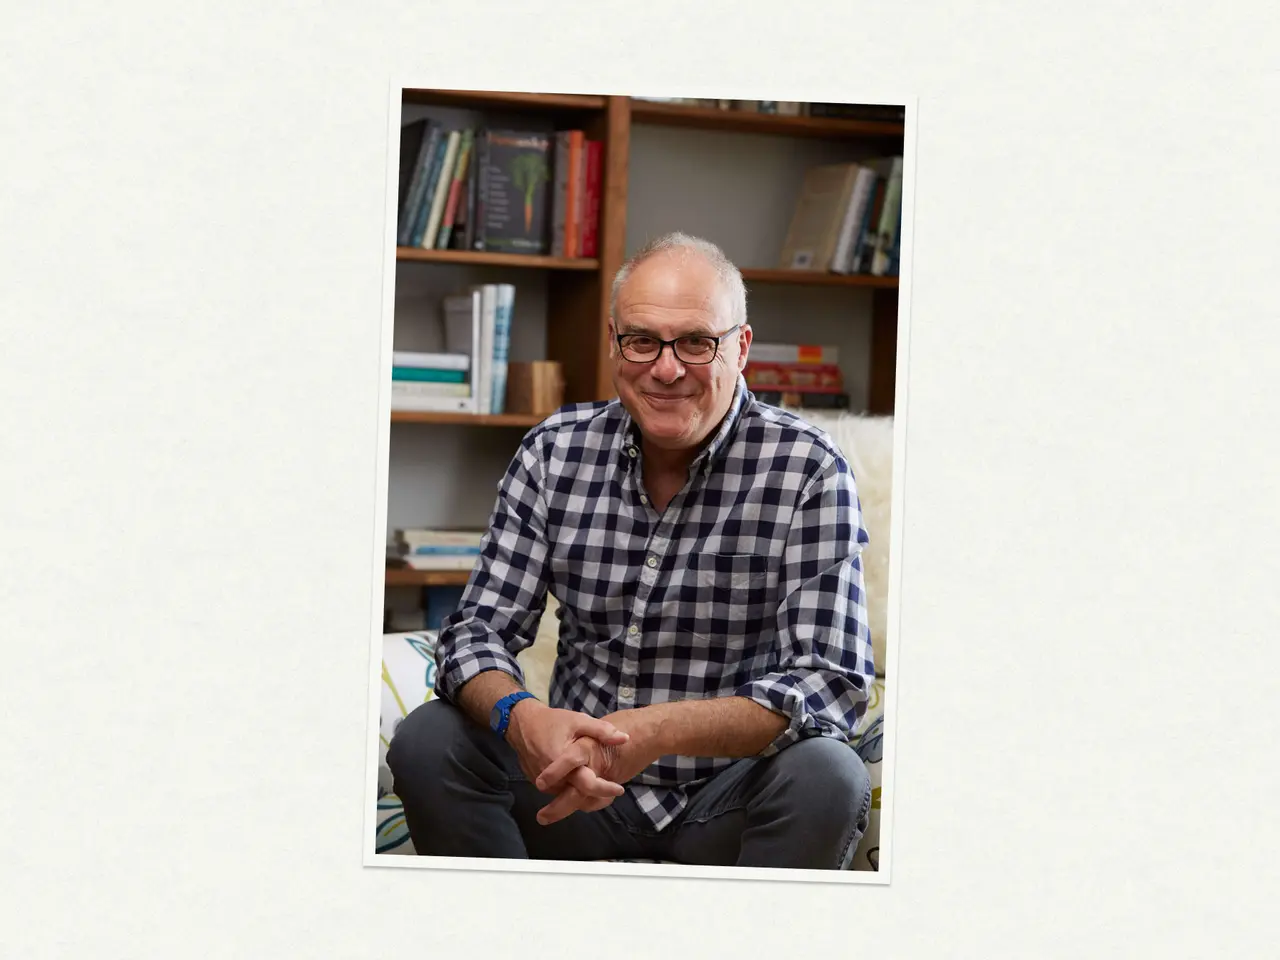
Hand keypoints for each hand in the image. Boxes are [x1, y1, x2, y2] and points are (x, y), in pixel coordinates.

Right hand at [533, 708, 663, 824]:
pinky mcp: (538, 784)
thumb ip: (602, 730)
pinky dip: (570, 790)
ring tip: (599, 785)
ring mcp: (542, 783)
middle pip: (577, 795)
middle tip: (612, 792)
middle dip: (596, 797)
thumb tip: (625, 738)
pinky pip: (558, 793)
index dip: (604, 789)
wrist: (522, 725)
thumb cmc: (553, 721)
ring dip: (583, 795)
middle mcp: (551, 777)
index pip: (586, 783)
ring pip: (567, 796)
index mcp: (562, 761)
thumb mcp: (579, 720)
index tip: (620, 789)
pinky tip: (580, 781)